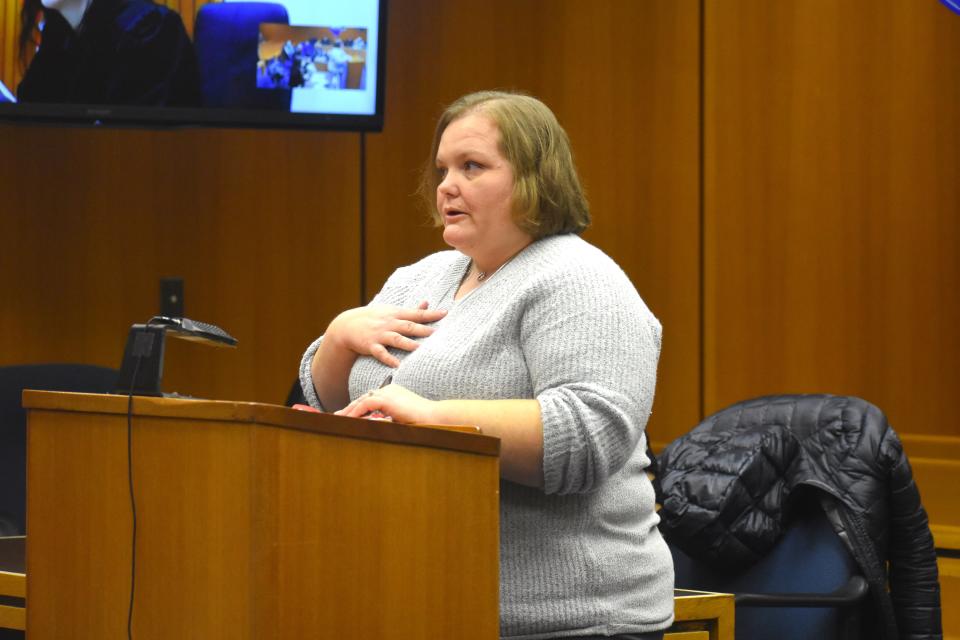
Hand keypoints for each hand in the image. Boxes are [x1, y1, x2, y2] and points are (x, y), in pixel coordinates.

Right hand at [327, 301, 445, 367]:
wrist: (347, 325)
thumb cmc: (374, 318)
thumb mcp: (390, 310)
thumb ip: (410, 310)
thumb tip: (427, 303)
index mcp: (396, 314)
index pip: (416, 314)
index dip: (430, 314)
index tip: (445, 313)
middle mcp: (389, 323)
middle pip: (408, 326)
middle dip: (423, 330)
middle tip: (437, 333)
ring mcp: (380, 335)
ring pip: (396, 339)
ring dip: (408, 344)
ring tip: (420, 349)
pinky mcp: (370, 346)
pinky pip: (381, 353)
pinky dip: (389, 359)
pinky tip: (397, 365)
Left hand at [334, 383, 437, 423]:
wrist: (434, 416)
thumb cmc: (422, 420)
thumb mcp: (402, 418)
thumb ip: (389, 419)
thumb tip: (376, 426)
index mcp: (393, 392)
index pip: (371, 399)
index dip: (358, 407)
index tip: (348, 415)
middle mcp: (388, 390)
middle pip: (363, 399)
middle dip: (350, 408)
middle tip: (337, 416)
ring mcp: (387, 393)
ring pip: (361, 401)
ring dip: (349, 411)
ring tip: (338, 420)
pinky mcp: (386, 399)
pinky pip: (365, 405)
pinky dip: (355, 413)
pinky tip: (348, 420)